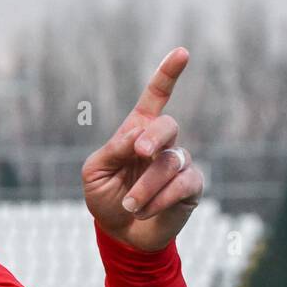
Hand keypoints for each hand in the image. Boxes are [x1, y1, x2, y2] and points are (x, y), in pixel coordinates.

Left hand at [83, 47, 203, 251]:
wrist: (120, 234)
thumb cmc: (106, 197)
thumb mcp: (95, 172)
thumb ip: (112, 149)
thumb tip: (137, 135)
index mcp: (138, 131)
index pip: (156, 96)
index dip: (168, 74)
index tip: (182, 52)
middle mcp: (163, 143)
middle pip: (168, 125)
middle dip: (153, 137)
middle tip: (139, 153)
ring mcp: (180, 163)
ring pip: (170, 162)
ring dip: (146, 185)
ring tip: (130, 205)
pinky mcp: (192, 187)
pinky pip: (182, 185)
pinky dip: (159, 199)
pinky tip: (144, 211)